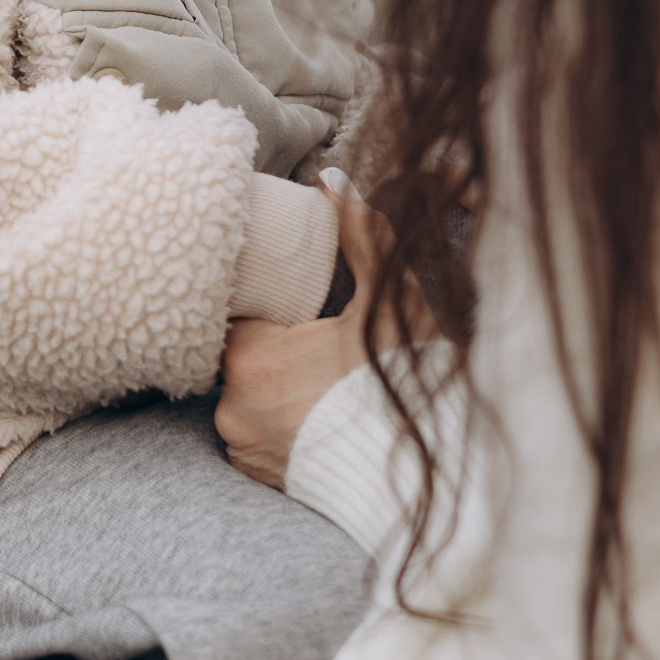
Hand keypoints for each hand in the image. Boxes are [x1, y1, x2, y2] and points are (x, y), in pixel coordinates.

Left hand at [214, 182, 397, 488]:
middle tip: (309, 344)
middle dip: (270, 350)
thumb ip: (360, 236)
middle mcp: (232, 407)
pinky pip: (254, 439)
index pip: (238, 319)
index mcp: (250, 357)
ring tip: (314, 384)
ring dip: (269, 390)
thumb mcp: (387, 304)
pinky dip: (275, 427)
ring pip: (244, 399)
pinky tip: (310, 419)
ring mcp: (242, 448)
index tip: (291, 309)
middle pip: (240, 358)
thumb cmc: (405, 386)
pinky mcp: (258, 478)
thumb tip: (333, 180)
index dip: (265, 309)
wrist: (428, 475)